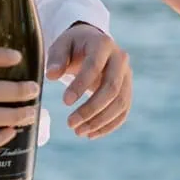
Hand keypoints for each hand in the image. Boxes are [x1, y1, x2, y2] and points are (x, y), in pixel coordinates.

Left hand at [48, 22, 131, 138]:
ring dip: (100, 121)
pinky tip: (91, 134)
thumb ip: (56, 59)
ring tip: (78, 132)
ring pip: (120, 103)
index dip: (80, 85)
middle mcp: (121, 59)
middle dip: (91, 109)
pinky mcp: (128, 90)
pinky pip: (123, 111)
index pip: (94, 66)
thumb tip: (52, 75)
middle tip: (70, 124)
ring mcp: (127, 76)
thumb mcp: (61, 46)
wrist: (92, 44)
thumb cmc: (73, 47)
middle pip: (111, 88)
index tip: (64, 102)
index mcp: (103, 44)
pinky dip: (109, 125)